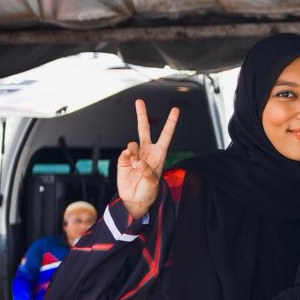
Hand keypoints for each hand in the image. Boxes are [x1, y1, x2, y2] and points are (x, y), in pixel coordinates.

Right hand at [117, 98, 178, 219]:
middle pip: (144, 129)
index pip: (166, 135)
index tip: (175, 109)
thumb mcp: (153, 182)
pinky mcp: (123, 159)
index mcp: (159, 153)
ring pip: (132, 144)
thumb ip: (146, 170)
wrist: (134, 199)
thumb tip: (137, 160)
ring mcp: (134, 154)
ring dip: (134, 154)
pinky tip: (130, 165)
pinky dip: (127, 157)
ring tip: (137, 166)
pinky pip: (125, 152)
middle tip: (139, 101)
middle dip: (141, 115)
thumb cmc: (149, 191)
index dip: (171, 122)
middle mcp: (147, 151)